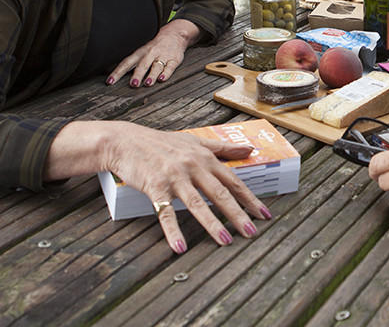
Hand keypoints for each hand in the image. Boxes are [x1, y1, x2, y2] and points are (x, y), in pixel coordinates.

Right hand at [101, 122, 271, 252]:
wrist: (125, 141)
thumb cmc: (160, 143)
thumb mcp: (194, 142)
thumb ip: (222, 148)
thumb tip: (250, 148)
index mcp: (204, 158)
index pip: (232, 180)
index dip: (250, 198)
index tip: (264, 213)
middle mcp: (193, 167)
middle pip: (220, 194)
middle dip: (238, 214)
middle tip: (251, 232)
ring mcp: (174, 177)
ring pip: (197, 204)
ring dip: (212, 224)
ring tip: (225, 241)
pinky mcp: (155, 186)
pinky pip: (165, 212)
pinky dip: (173, 231)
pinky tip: (180, 247)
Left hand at [110, 19, 201, 86]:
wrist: (176, 33)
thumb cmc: (155, 44)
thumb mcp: (140, 48)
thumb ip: (128, 61)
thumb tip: (107, 69)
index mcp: (140, 51)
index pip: (126, 62)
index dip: (118, 72)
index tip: (110, 81)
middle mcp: (151, 53)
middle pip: (142, 64)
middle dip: (137, 74)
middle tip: (133, 84)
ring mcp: (163, 56)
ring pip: (156, 66)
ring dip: (152, 75)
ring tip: (147, 84)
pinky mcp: (174, 59)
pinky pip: (170, 67)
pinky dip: (166, 73)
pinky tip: (162, 79)